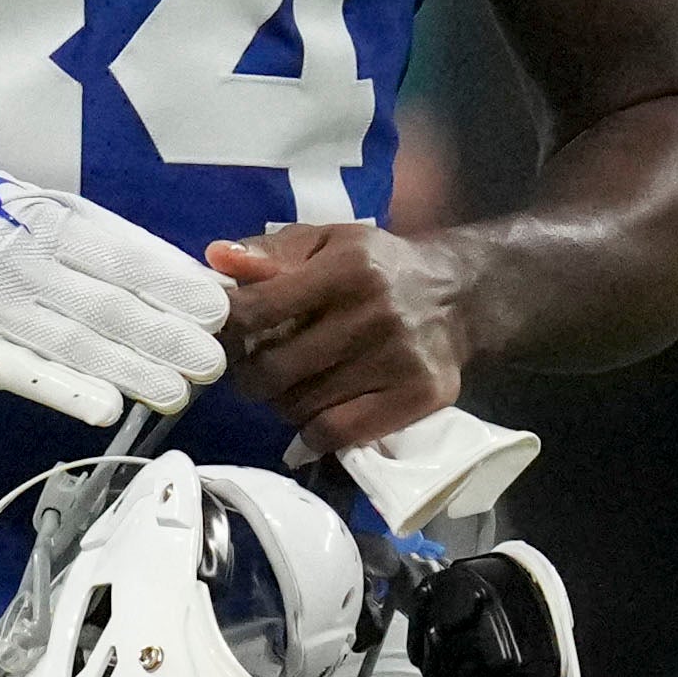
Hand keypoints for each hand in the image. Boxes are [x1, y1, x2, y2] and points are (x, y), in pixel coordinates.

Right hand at [0, 151, 227, 424]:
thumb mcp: (8, 196)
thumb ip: (61, 228)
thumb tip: (129, 260)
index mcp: (38, 216)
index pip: (120, 250)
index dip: (169, 280)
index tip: (213, 304)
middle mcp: (24, 258)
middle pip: (109, 301)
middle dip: (165, 333)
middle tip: (214, 360)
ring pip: (76, 339)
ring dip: (132, 368)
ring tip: (178, 391)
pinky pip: (21, 369)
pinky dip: (63, 389)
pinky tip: (104, 409)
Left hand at [206, 219, 473, 448]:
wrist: (460, 296)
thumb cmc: (377, 268)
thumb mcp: (327, 243)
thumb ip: (270, 251)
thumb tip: (216, 259)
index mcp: (347, 268)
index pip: (258, 309)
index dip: (227, 330)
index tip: (221, 338)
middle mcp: (375, 313)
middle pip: (273, 370)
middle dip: (250, 376)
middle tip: (255, 370)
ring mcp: (398, 359)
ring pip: (300, 406)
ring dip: (282, 404)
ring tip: (293, 386)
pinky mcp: (418, 396)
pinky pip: (336, 433)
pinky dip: (313, 433)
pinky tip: (314, 417)